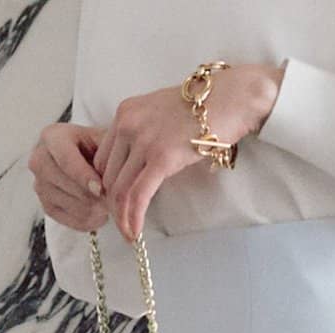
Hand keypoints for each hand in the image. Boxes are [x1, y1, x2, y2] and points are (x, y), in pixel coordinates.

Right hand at [27, 121, 109, 231]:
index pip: (66, 161)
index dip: (85, 177)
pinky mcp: (47, 207)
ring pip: (77, 207)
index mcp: (52, 137)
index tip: (101, 189)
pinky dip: (93, 220)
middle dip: (97, 195)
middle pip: (71, 187)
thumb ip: (107, 152)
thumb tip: (111, 180)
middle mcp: (39, 160)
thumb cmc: (93, 145)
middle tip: (116, 196)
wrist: (81, 156)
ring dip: (98, 209)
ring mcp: (40, 186)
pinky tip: (100, 211)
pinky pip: (75, 222)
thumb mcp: (102, 138)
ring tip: (109, 200)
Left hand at [94, 62, 284, 241]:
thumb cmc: (205, 107)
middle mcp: (127, 124)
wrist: (231, 97)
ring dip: (121, 217)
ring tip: (128, 233)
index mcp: (126, 113)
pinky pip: (138, 196)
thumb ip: (145, 134)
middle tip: (122, 223)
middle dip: (112, 204)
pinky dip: (133, 218)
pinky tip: (134, 232)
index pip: (103, 157)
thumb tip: (141, 164)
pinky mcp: (161, 158)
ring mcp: (143, 140)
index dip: (107, 184)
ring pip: (119, 189)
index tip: (117, 202)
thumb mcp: (162, 114)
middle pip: (107, 176)